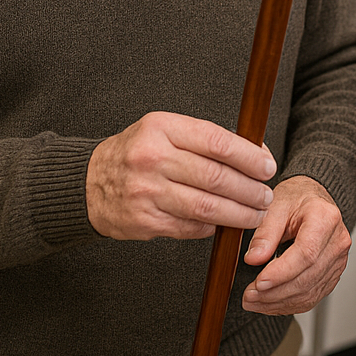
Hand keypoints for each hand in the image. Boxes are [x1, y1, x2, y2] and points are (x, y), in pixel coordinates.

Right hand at [86, 112, 275, 240]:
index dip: (249, 156)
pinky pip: (190, 227)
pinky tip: (223, 223)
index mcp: (161, 128)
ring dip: (238, 214)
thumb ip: (203, 140)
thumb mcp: (163, 130)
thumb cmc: (136, 153)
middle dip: (249, 190)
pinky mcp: (144, 221)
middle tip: (266, 196)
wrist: (88, 183)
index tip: (268, 167)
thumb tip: (254, 153)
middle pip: (215, 177)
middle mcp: (152, 158)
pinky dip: (212, 227)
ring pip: (206, 207)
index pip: (217, 142)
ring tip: (255, 215)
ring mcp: (147, 192)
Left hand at [242, 176, 350, 314]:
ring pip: (309, 291)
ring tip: (254, 301)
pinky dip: (289, 304)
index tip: (258, 282)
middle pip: (308, 276)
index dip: (282, 272)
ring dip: (279, 302)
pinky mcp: (332, 273)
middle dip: (275, 292)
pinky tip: (270, 303)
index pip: (306, 253)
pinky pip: (312, 296)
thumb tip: (254, 259)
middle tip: (248, 296)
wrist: (312, 199)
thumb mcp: (275, 205)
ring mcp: (338, 260)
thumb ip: (265, 232)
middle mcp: (337, 241)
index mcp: (325, 218)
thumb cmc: (296, 198)